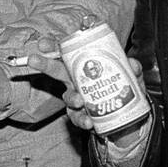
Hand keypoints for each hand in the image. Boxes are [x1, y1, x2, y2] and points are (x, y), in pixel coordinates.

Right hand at [22, 36, 144, 134]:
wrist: (129, 119)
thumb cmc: (124, 91)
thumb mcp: (132, 78)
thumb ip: (133, 69)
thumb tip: (132, 63)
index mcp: (85, 67)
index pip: (67, 53)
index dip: (53, 47)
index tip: (43, 43)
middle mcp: (76, 82)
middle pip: (57, 70)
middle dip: (44, 64)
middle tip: (34, 59)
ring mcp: (78, 100)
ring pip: (68, 97)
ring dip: (71, 98)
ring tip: (80, 101)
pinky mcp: (82, 117)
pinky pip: (77, 118)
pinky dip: (82, 120)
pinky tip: (89, 122)